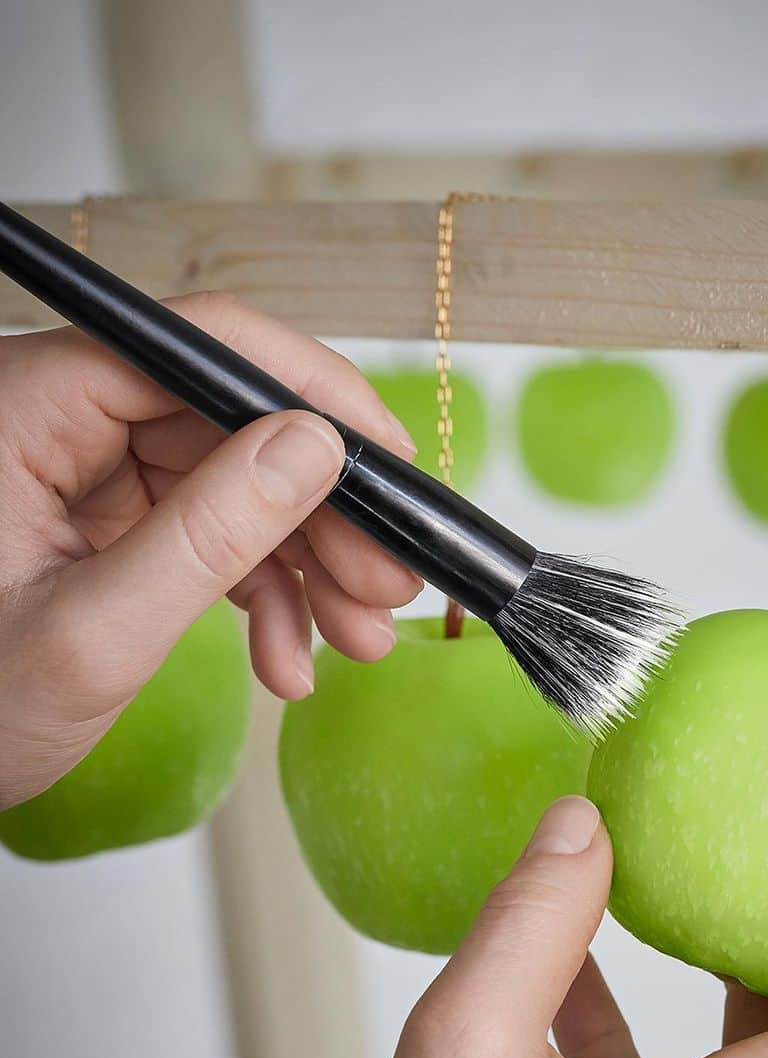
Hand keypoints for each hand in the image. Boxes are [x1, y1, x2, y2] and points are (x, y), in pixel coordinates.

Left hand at [0, 292, 420, 805]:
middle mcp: (58, 417)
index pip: (198, 348)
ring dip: (307, 563)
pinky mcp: (104, 520)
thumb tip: (314, 449)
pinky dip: (262, 593)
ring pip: (235, 481)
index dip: (312, 395)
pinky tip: (291, 658)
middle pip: (232, 422)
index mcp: (26, 406)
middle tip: (386, 587)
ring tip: (357, 640)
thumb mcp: (91, 636)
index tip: (391, 465)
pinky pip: (209, 532)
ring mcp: (83, 470)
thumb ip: (207, 538)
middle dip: (321, 513)